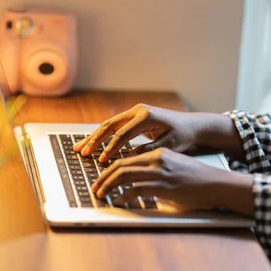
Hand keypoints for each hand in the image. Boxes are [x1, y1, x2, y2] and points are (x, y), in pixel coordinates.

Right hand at [73, 104, 242, 162]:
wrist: (191, 125)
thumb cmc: (182, 136)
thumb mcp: (168, 146)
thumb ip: (148, 151)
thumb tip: (128, 159)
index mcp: (147, 116)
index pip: (123, 134)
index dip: (111, 148)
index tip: (103, 161)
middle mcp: (138, 110)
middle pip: (110, 125)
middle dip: (95, 140)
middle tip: (83, 153)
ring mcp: (134, 111)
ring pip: (109, 124)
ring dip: (94, 137)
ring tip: (79, 149)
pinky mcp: (133, 116)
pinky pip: (114, 126)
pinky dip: (102, 136)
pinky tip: (91, 144)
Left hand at [91, 147, 252, 212]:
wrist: (218, 185)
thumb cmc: (198, 181)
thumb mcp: (174, 169)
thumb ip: (156, 173)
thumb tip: (136, 185)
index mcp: (159, 153)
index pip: (127, 159)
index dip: (110, 169)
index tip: (100, 178)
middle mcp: (157, 159)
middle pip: (121, 166)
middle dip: (103, 178)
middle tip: (95, 188)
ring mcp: (161, 172)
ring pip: (125, 176)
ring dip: (108, 186)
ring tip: (101, 194)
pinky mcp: (164, 186)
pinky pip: (136, 190)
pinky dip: (123, 196)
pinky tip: (117, 202)